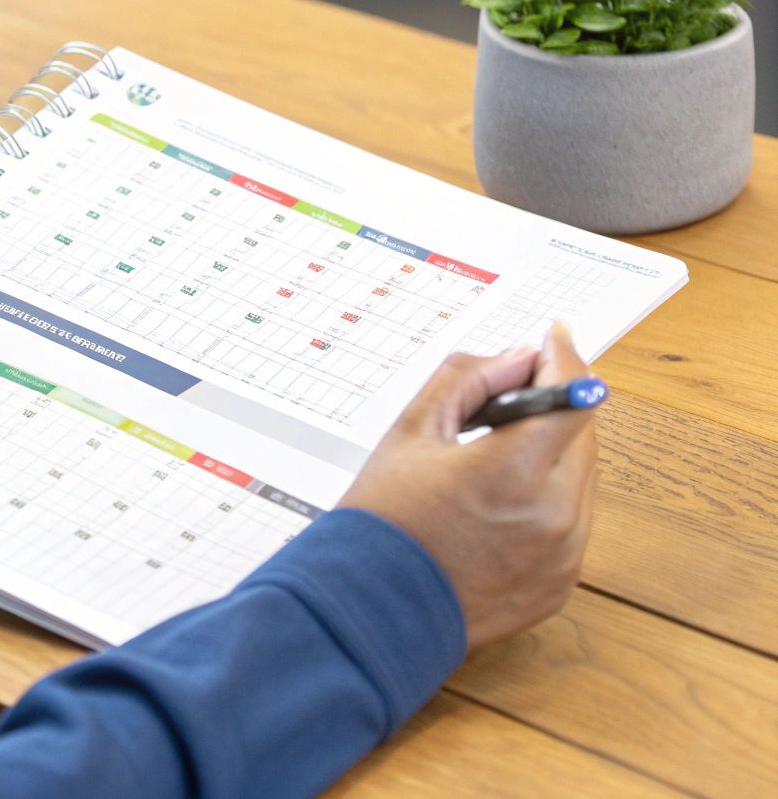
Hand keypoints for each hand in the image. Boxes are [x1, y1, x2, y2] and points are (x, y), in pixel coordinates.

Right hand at [339, 322, 599, 649]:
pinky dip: (547, 500)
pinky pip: (571, 523)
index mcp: (511, 474)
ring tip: (496, 454)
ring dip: (552, 453)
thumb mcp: (410, 434)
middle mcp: (552, 517)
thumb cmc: (380, 524)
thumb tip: (516, 358)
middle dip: (555, 405)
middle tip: (512, 393)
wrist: (367, 611)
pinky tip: (500, 502)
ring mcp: (562, 556)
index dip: (563, 359)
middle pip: (582, 434)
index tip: (552, 339)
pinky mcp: (560, 584)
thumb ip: (468, 381)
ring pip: (580, 478)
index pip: (572, 396)